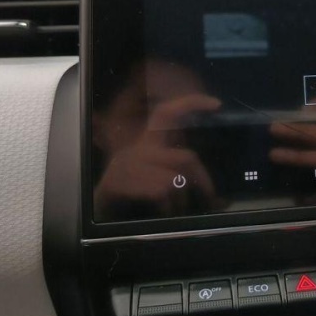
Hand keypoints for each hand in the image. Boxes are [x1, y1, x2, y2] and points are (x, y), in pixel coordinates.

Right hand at [94, 94, 220, 218]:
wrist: (100, 205)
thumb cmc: (133, 185)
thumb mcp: (150, 168)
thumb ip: (175, 167)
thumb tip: (211, 187)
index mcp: (148, 141)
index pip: (167, 113)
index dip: (191, 104)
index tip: (215, 103)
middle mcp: (141, 149)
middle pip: (186, 158)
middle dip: (203, 179)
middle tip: (211, 196)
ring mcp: (133, 165)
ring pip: (176, 179)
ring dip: (182, 199)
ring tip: (177, 208)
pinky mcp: (126, 182)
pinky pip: (162, 193)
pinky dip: (168, 207)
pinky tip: (162, 211)